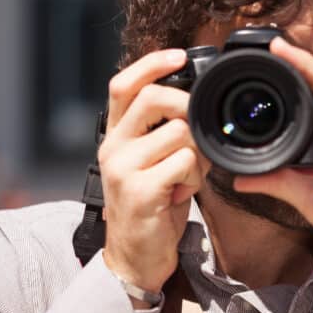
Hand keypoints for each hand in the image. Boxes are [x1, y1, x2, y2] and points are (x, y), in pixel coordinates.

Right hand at [98, 49, 210, 294]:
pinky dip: (195, 176)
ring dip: (199, 152)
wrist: (135, 258)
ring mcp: (123, 168)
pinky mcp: (139, 191)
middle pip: (154, 98)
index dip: (151, 63)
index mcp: (116, 135)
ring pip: (179, 133)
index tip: (181, 54)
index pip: (123, 84)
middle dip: (188, 106)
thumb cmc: (152, 206)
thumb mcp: (152, 162)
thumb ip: (163, 132)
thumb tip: (195, 102)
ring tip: (191, 175)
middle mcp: (113, 147)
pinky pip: (184, 164)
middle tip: (200, 130)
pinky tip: (184, 192)